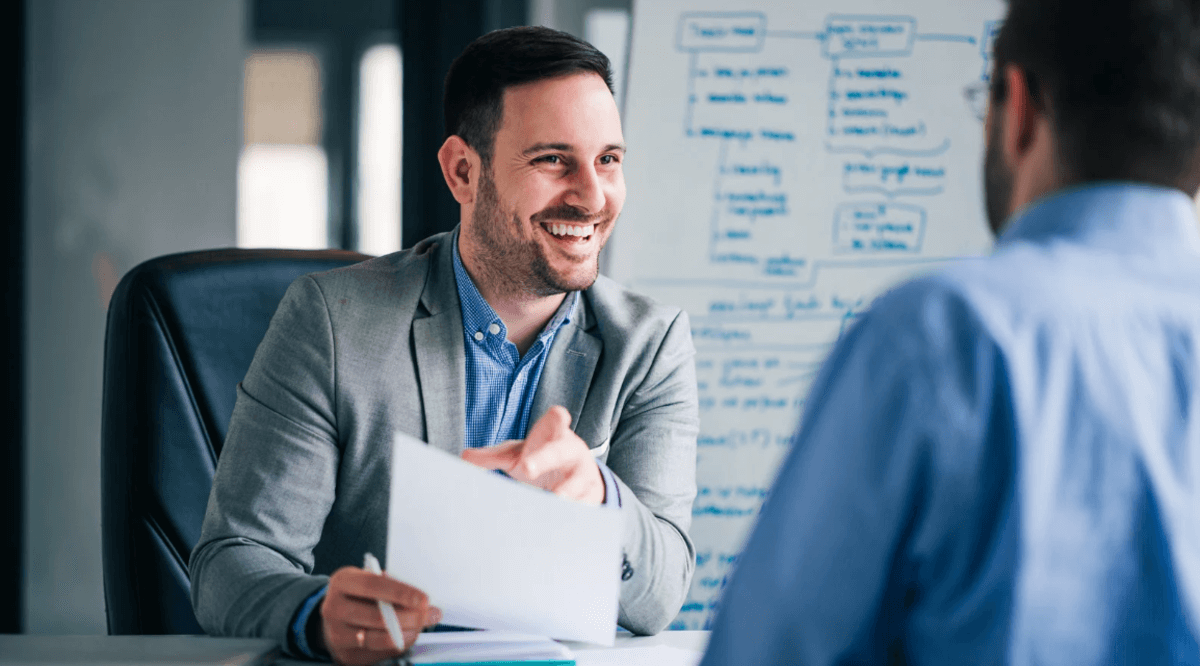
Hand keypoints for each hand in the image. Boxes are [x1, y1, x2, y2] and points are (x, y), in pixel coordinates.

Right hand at [319, 566, 440, 664]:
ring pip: (377, 637)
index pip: (373, 585)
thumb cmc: (359, 594)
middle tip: (429, 615)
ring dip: (406, 633)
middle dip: (409, 617)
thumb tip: (425, 605)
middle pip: (377, 616)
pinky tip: (407, 636)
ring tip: (421, 627)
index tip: (423, 599)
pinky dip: (396, 645)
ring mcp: (336, 633)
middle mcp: (334, 607)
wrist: (335, 617)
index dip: (400, 593)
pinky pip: (376, 652)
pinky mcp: (343, 653)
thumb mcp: (370, 580)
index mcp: (342, 581)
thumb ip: (393, 588)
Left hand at [460, 405, 604, 504]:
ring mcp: (583, 474)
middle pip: (560, 452)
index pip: (557, 420)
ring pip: (575, 484)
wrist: (578, 476)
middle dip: (544, 459)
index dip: (557, 418)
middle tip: (526, 468)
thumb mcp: (518, 454)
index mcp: (554, 435)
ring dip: (563, 493)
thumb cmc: (541, 458)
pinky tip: (559, 524)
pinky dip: (572, 515)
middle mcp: (571, 452)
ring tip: (552, 499)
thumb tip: (464, 457)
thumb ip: (493, 456)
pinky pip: (582, 507)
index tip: (558, 416)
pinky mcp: (590, 496)